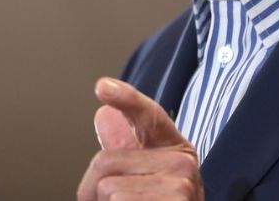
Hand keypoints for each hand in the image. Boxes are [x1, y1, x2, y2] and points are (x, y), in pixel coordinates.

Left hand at [77, 78, 203, 200]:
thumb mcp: (146, 178)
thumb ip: (125, 149)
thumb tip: (105, 114)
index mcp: (174, 149)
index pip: (148, 115)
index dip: (126, 98)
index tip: (103, 88)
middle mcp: (184, 163)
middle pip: (104, 161)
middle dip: (94, 191)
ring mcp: (182, 187)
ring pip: (107, 189)